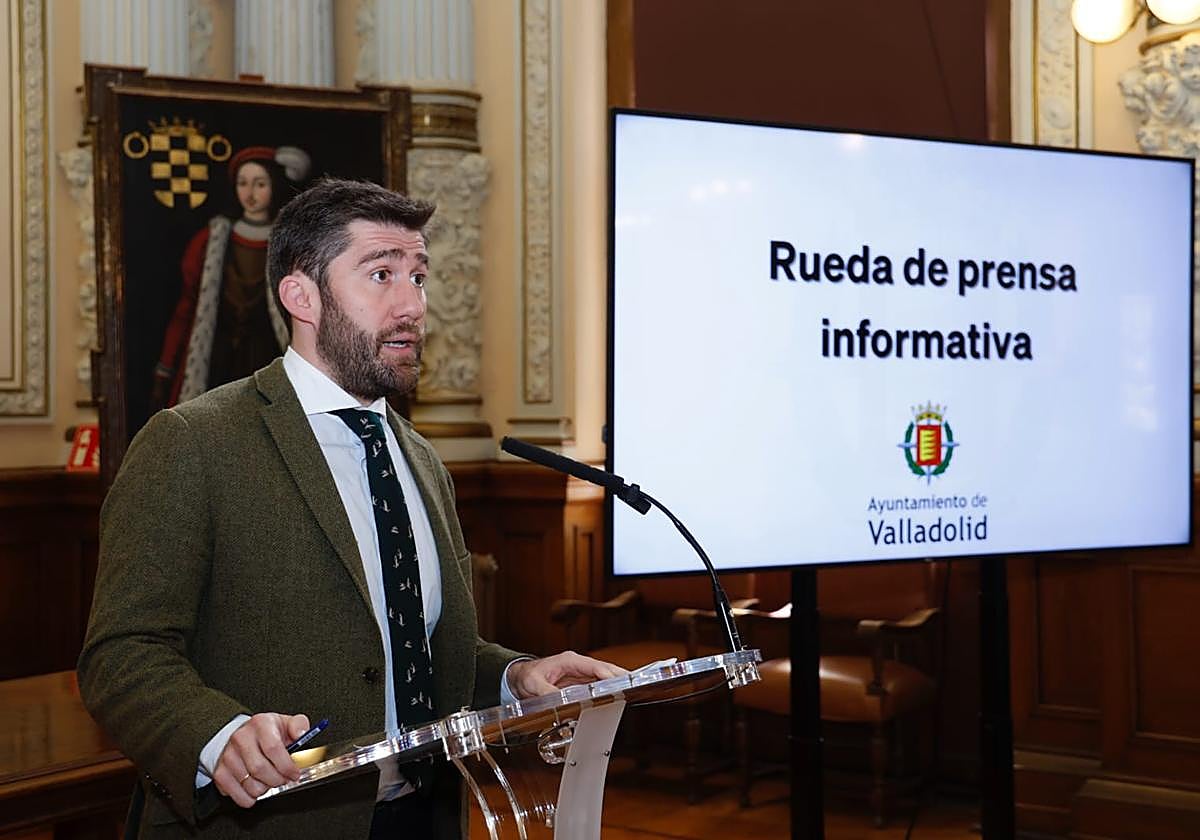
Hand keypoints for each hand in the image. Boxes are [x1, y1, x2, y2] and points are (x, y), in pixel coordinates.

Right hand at [213, 713, 308, 807]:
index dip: (287, 766)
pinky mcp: (220, 773)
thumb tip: (301, 733)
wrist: (242, 735)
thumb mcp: (285, 723)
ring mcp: (228, 756)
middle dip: (277, 780)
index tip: (294, 773)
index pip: (273, 748)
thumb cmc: (267, 733)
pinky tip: (256, 788)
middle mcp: (241, 738)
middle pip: (260, 769)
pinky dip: (251, 798)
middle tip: (284, 779)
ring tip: (270, 782)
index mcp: (260, 724)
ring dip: (265, 789)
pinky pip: (238, 795)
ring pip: (250, 785)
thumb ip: (299, 725)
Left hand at [506, 651, 625, 699]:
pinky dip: (609, 689)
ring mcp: (580, 674)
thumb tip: (559, 699)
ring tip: (632, 690)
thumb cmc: (527, 677)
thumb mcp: (533, 684)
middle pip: (603, 669)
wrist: (520, 678)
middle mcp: (578, 665)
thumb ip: (546, 691)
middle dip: (619, 676)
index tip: (615, 680)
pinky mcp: (580, 683)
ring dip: (617, 683)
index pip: (592, 666)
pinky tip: (618, 696)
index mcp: (569, 661)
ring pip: (604, 677)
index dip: (605, 673)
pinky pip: (598, 685)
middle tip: (635, 684)